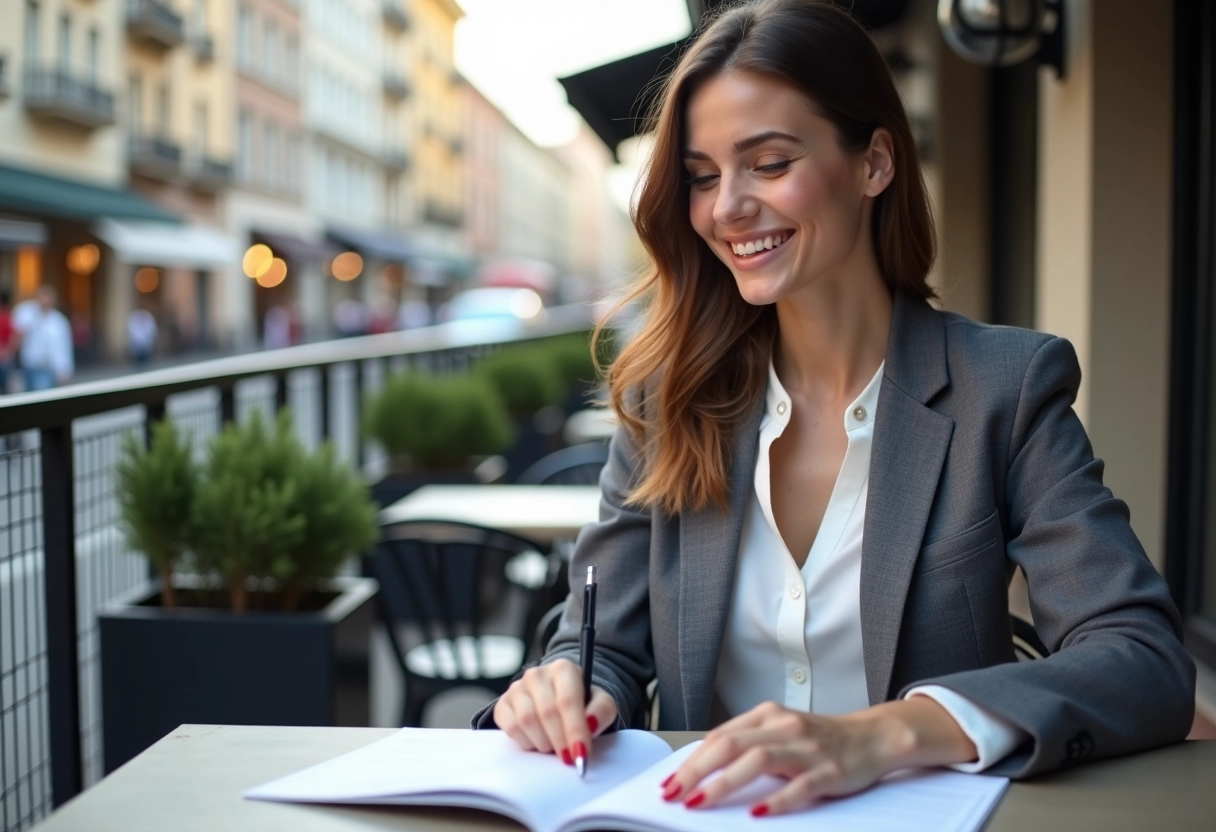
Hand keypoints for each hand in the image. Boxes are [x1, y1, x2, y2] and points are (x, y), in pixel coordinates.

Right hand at [493, 658, 618, 765]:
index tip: (581, 755)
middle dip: (560, 741)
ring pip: (527, 721)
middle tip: (569, 758)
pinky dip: (526, 742)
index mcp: (563, 669)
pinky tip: (538, 742)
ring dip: (544, 742)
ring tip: (555, 747)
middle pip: (547, 712)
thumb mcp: (600, 703)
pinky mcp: (503, 704)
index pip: (568, 700)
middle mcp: (537, 674)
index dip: (575, 730)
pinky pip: (510, 728)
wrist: (557, 700)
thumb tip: (590, 723)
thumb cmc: (582, 704)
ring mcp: (517, 688)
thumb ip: (602, 711)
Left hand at [662, 699, 976, 816]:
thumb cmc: (821, 738)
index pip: (719, 736)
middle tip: (673, 794)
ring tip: (701, 802)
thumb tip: (703, 765)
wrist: (874, 736)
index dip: (691, 760)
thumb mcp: (780, 730)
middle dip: (697, 771)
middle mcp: (784, 727)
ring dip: (725, 783)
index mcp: (768, 715)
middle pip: (731, 745)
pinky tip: (757, 813)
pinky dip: (777, 800)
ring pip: (758, 761)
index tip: (669, 783)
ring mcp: (807, 748)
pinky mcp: (829, 770)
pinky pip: (800, 786)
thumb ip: (748, 741)